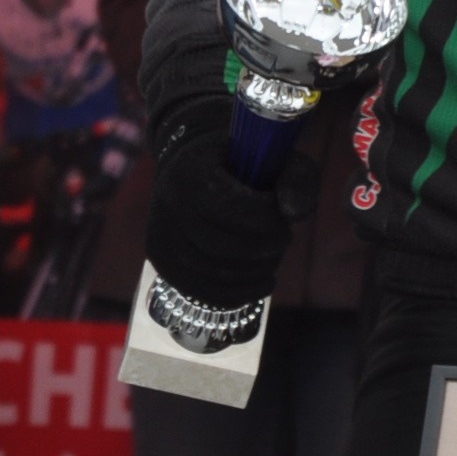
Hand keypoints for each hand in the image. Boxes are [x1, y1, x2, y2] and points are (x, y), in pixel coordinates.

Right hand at [143, 106, 297, 308]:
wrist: (197, 173)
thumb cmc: (246, 167)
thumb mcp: (280, 160)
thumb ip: (297, 180)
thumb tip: (295, 213)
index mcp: (190, 172)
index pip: (230, 210)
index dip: (266, 224)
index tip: (284, 222)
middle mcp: (166, 205)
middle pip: (220, 246)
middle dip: (264, 250)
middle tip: (283, 241)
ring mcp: (159, 237)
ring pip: (211, 273)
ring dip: (254, 273)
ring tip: (272, 261)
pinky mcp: (161, 263)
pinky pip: (201, 291)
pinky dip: (238, 294)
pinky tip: (261, 283)